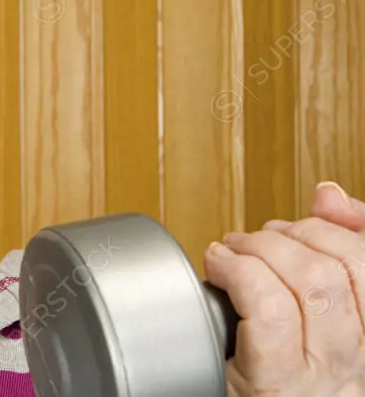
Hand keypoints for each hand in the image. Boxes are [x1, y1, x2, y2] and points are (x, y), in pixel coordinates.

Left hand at [205, 182, 364, 396]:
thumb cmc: (253, 369)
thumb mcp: (296, 314)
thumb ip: (319, 254)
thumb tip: (329, 193)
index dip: (346, 225)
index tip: (310, 215)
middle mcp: (353, 364)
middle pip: (345, 267)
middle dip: (295, 232)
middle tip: (256, 239)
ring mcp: (315, 378)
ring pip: (313, 282)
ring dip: (261, 248)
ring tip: (231, 252)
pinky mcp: (272, 384)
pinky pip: (270, 311)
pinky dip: (238, 273)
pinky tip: (218, 268)